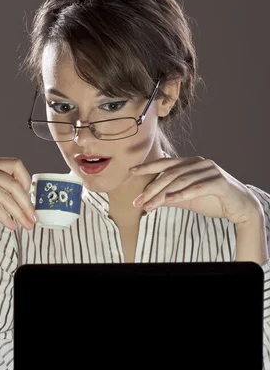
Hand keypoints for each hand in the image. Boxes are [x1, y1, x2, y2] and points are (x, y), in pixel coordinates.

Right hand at [0, 157, 37, 230]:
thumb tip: (24, 195)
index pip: (15, 164)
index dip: (27, 181)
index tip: (30, 198)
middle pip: (14, 183)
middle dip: (27, 203)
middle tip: (33, 218)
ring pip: (6, 197)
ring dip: (19, 213)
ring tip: (26, 225)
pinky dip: (6, 218)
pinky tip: (11, 226)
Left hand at [131, 155, 262, 224]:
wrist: (239, 207)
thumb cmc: (212, 200)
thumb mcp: (187, 198)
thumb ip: (169, 197)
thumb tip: (149, 200)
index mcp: (191, 163)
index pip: (166, 163)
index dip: (148, 167)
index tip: (131, 172)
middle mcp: (200, 163)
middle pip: (170, 174)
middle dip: (151, 188)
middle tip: (137, 202)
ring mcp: (210, 170)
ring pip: (180, 181)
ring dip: (162, 195)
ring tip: (149, 206)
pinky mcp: (219, 182)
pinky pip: (196, 187)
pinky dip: (181, 194)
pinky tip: (169, 201)